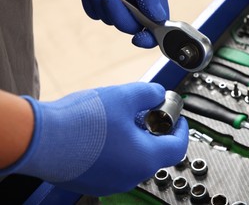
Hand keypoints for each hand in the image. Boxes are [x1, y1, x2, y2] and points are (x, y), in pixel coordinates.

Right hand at [9, 83, 187, 195]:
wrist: (40, 139)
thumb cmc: (81, 123)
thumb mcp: (125, 96)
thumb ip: (149, 93)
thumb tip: (158, 93)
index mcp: (145, 158)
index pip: (177, 147)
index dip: (182, 129)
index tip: (178, 119)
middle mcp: (131, 176)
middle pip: (155, 153)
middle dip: (155, 131)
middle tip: (147, 113)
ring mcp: (111, 182)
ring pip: (134, 159)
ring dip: (136, 140)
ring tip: (122, 119)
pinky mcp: (93, 181)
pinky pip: (115, 165)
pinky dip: (118, 149)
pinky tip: (105, 132)